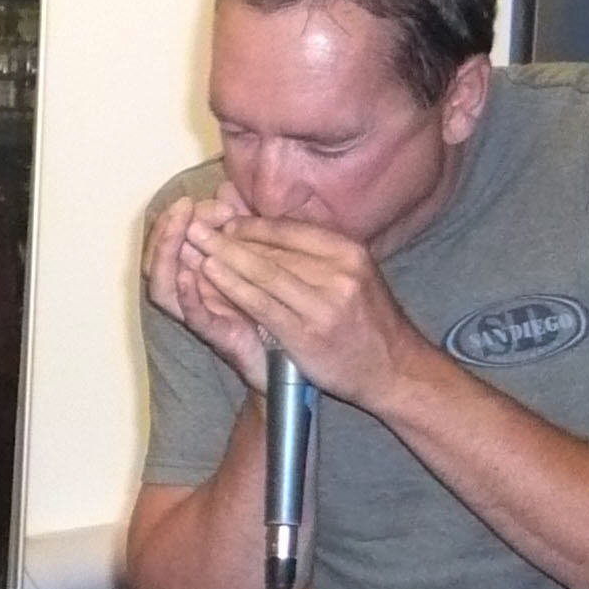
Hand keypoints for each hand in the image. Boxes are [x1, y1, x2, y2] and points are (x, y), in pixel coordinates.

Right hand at [144, 189, 270, 392]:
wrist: (296, 356)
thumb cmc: (275, 305)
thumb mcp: (260, 254)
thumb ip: (241, 223)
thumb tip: (226, 186)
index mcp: (199, 268)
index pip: (174, 237)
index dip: (186, 215)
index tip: (213, 200)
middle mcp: (191, 289)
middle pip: (160, 256)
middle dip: (170, 226)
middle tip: (186, 205)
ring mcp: (199, 312)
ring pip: (164, 283)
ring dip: (167, 251)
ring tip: (178, 226)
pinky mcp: (215, 335)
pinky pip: (192, 315)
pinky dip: (186, 294)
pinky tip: (189, 273)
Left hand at [178, 203, 426, 408]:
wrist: (393, 368)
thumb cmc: (366, 319)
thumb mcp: (352, 273)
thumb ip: (315, 250)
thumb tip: (267, 222)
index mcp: (349, 252)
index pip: (291, 230)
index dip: (253, 224)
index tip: (225, 220)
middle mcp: (339, 274)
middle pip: (274, 249)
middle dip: (231, 237)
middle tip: (198, 226)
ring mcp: (324, 304)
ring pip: (263, 273)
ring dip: (224, 256)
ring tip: (195, 243)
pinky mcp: (306, 333)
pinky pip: (261, 303)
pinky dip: (232, 286)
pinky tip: (210, 274)